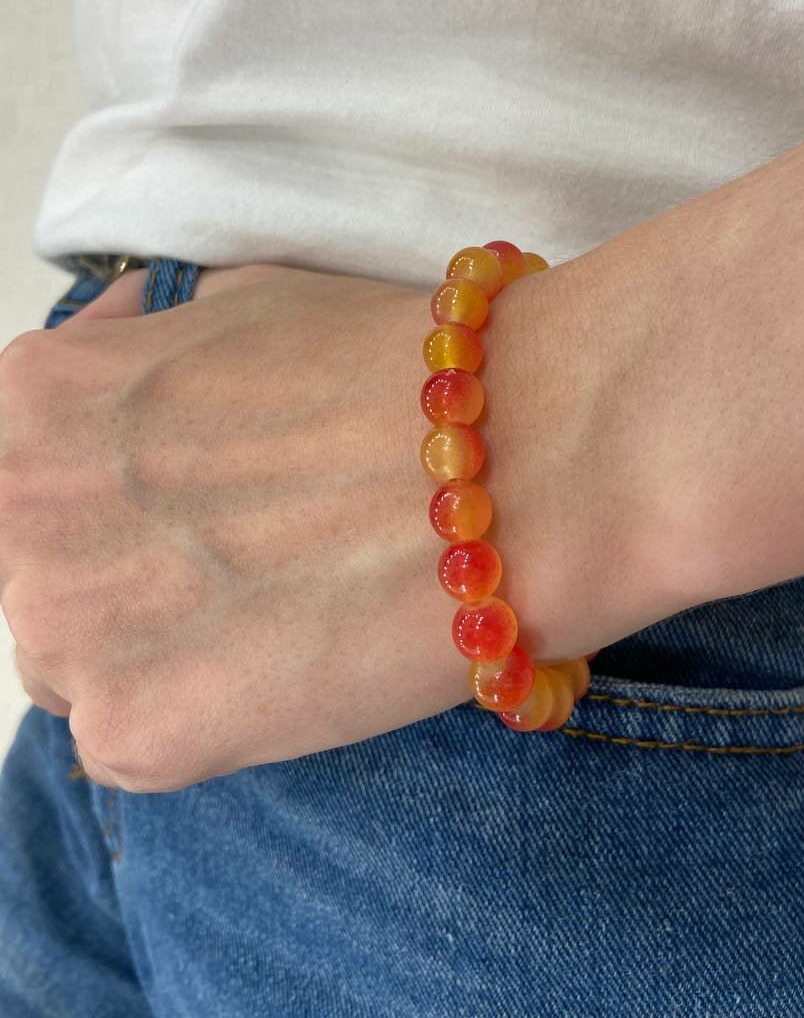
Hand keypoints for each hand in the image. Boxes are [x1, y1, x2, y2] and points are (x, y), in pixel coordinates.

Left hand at [0, 260, 632, 790]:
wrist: (513, 457)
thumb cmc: (389, 368)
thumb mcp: (235, 303)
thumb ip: (143, 343)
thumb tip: (117, 345)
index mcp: (38, 398)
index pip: (29, 475)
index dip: (118, 497)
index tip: (191, 509)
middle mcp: (21, 505)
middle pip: (43, 574)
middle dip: (128, 575)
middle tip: (248, 566)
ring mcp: (63, 620)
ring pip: (80, 667)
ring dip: (161, 653)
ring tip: (278, 617)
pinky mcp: (131, 728)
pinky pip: (137, 742)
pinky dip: (206, 719)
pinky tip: (285, 666)